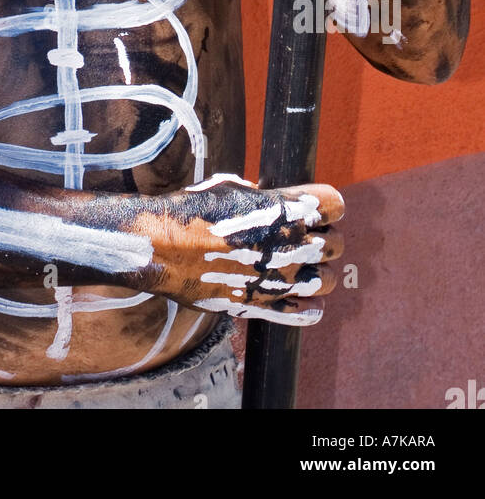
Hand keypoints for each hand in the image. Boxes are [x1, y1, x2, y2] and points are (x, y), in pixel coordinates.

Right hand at [151, 174, 343, 325]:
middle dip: (327, 239)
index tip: (318, 207)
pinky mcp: (263, 305)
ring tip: (305, 270)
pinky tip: (307, 302)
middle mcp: (290, 244)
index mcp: (285, 209)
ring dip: (320, 274)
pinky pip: (304, 313)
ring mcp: (279, 278)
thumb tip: (266, 201)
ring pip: (327, 281)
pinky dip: (310, 309)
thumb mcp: (230, 188)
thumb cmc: (194, 210)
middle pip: (337, 244)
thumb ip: (259, 197)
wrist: (164, 246)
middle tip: (310, 238)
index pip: (335, 204)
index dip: (328, 204)